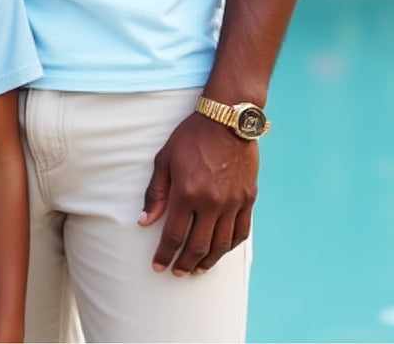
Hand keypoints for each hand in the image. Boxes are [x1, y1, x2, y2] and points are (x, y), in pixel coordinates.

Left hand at [139, 112, 257, 275]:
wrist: (227, 120)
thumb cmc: (191, 136)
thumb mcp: (165, 159)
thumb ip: (156, 193)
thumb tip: (145, 221)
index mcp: (187, 193)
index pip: (173, 235)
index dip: (165, 254)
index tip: (159, 266)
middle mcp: (211, 203)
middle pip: (197, 246)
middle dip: (184, 263)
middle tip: (176, 272)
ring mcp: (233, 203)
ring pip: (220, 245)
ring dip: (207, 261)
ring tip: (196, 269)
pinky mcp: (248, 199)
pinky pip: (240, 232)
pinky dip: (229, 246)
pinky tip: (220, 251)